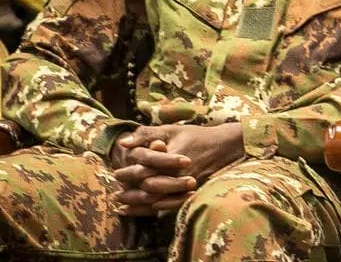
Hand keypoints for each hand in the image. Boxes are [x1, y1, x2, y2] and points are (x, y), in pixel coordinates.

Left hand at [112, 123, 244, 215]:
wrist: (224, 146)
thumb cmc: (196, 136)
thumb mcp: (171, 130)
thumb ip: (146, 134)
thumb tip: (123, 143)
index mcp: (169, 157)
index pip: (142, 169)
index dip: (127, 174)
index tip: (116, 174)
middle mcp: (177, 174)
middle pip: (147, 188)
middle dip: (129, 193)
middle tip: (116, 195)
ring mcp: (185, 185)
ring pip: (158, 200)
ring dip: (138, 205)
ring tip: (122, 207)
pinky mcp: (192, 193)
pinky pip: (171, 206)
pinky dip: (155, 210)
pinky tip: (145, 211)